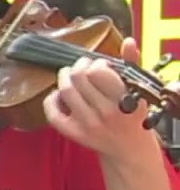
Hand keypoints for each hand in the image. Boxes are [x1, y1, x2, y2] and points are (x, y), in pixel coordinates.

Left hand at [43, 38, 155, 157]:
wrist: (129, 148)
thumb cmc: (133, 115)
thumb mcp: (138, 90)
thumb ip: (132, 64)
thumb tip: (128, 42)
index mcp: (125, 100)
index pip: (99, 72)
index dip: (96, 63)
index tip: (100, 65)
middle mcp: (106, 113)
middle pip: (79, 78)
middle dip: (78, 66)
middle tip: (82, 67)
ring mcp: (88, 124)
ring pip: (65, 91)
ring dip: (64, 77)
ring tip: (70, 75)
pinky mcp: (73, 133)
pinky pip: (52, 112)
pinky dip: (52, 99)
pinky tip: (60, 95)